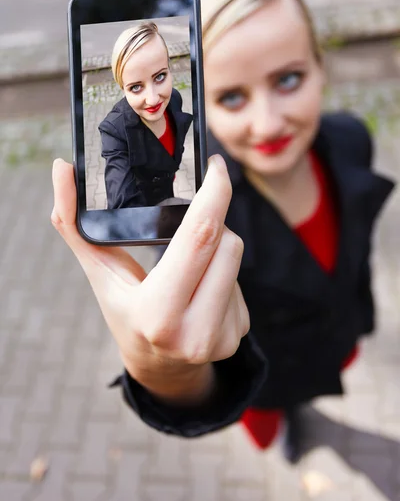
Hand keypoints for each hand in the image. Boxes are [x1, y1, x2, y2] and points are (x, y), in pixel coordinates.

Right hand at [51, 155, 249, 404]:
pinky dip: (223, 273)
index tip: (216, 165)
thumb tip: (60, 169)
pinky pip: (242, 283)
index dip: (214, 194)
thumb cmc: (124, 310)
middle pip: (227, 244)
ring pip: (236, 260)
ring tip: (189, 263)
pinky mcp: (237, 336)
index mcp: (157, 313)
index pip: (199, 237)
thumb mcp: (99, 270)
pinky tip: (202, 287)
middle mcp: (194, 332)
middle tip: (194, 214)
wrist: (157, 366)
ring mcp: (220, 338)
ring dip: (217, 248)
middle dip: (214, 220)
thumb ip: (74, 222)